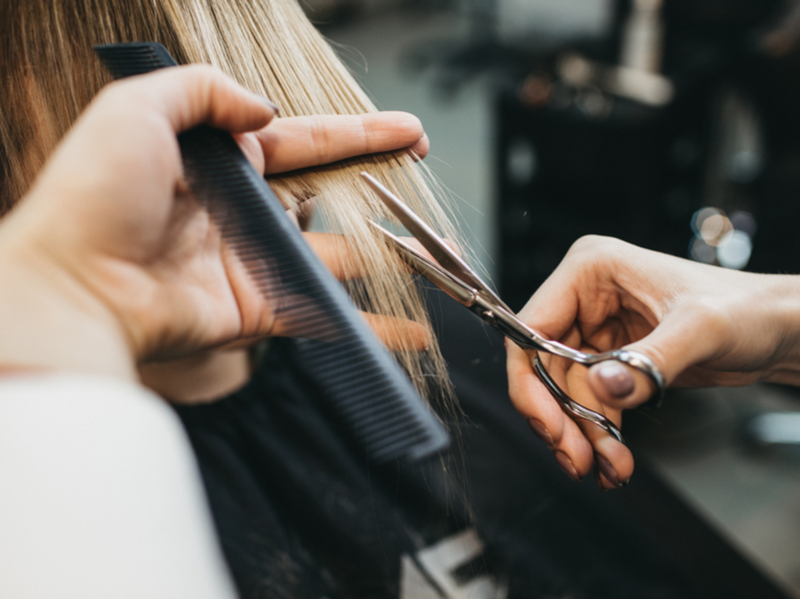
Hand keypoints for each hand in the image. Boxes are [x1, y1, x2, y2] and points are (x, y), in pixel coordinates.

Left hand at [0, 66, 429, 379]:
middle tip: (419, 170)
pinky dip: (368, 324)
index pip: (303, 140)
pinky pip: (322, 314)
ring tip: (428, 250)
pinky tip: (409, 326)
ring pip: (332, 255)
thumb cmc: (94, 195)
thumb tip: (261, 110)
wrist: (75, 286)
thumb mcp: (137, 109)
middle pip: (326, 192)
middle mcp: (241, 211)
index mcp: (219, 163)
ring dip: (382, 254)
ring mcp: (252, 262)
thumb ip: (202, 90)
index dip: (357, 134)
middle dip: (376, 180)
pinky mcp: (257, 309)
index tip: (406, 130)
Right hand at [507, 235, 799, 488]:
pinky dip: (598, 434)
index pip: (533, 327)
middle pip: (543, 366)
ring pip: (565, 392)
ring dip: (583, 435)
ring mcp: (596, 330)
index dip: (531, 380)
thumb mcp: (701, 329)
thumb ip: (649, 361)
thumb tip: (602, 386)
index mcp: (591, 270)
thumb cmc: (749, 309)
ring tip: (609, 467)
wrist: (779, 331)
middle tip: (577, 458)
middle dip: (560, 418)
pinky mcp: (611, 359)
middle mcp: (586, 298)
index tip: (549, 424)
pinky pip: (589, 401)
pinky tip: (614, 459)